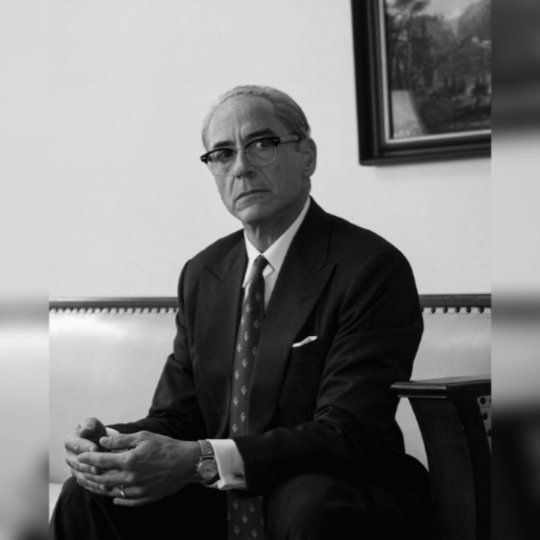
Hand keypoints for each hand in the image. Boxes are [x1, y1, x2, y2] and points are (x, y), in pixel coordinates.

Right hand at [65, 417, 108, 489]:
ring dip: (93, 479)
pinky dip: (96, 487)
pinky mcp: (81, 478)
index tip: (96, 448)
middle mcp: (69, 456)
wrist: (100, 443)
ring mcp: (74, 469)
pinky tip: (106, 487)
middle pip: (78, 463)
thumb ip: (89, 425)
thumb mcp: (94, 424)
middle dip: (89, 466)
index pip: (76, 445)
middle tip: (100, 467)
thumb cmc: (96, 432)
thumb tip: (83, 430)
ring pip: (82, 476)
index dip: (86, 447)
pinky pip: (87, 485)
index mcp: (69, 441)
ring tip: (105, 479)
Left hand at [77, 431, 199, 506]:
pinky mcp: (144, 498)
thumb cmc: (166, 446)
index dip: (88, 458)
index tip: (79, 456)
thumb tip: (102, 441)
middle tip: (77, 471)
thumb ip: (121, 440)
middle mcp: (130, 478)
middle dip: (87, 474)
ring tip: (88, 483)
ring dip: (97, 487)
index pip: (101, 461)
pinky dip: (115, 499)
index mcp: (129, 461)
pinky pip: (124, 501)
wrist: (187, 463)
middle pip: (101, 479)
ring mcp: (136, 490)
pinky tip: (111, 496)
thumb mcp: (144, 436)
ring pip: (110, 492)